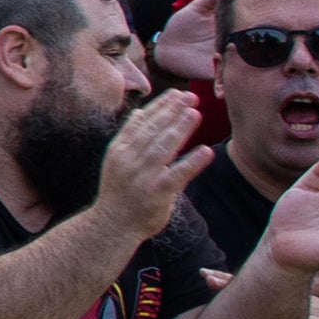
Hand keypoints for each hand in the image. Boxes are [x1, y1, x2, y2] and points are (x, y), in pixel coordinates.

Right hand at [91, 88, 208, 234]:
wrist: (112, 224)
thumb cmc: (119, 191)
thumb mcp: (117, 160)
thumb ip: (130, 137)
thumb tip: (140, 112)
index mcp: (119, 149)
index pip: (140, 122)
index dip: (160, 106)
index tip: (176, 93)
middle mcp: (129, 159)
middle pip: (153, 130)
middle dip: (172, 111)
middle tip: (190, 96)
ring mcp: (143, 176)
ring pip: (164, 147)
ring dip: (180, 128)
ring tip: (195, 113)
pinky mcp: (158, 192)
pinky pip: (178, 174)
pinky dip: (192, 162)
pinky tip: (206, 151)